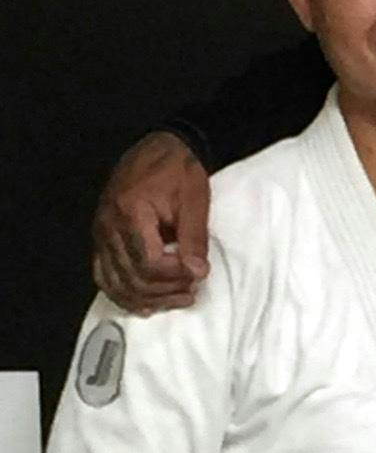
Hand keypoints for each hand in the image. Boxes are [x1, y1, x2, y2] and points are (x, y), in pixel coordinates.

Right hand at [93, 132, 210, 312]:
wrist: (162, 149)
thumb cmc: (180, 172)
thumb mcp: (195, 201)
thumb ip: (194, 239)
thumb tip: (196, 273)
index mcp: (130, 211)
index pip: (149, 263)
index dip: (176, 276)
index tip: (199, 274)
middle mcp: (108, 225)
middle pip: (133, 278)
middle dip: (167, 291)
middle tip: (193, 290)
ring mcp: (100, 233)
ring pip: (117, 283)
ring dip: (150, 298)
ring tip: (178, 297)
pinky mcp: (101, 238)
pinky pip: (104, 276)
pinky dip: (124, 294)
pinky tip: (146, 303)